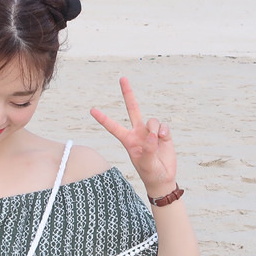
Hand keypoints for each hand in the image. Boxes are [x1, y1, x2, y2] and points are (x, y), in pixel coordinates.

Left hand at [90, 77, 176, 193]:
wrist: (164, 178)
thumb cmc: (150, 173)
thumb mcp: (146, 164)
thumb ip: (148, 150)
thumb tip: (151, 135)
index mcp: (127, 140)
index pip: (113, 127)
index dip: (103, 119)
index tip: (92, 110)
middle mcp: (138, 132)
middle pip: (133, 109)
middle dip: (128, 93)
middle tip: (122, 78)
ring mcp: (150, 132)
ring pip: (152, 120)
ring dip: (154, 129)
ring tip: (156, 142)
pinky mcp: (163, 133)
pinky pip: (162, 125)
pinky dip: (163, 131)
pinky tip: (163, 139)